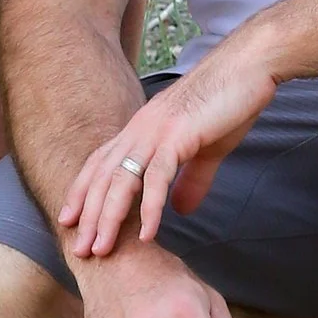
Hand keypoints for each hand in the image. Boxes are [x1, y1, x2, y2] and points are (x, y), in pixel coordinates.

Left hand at [58, 32, 280, 257]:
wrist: (247, 67)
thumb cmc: (229, 102)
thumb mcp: (206, 148)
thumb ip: (191, 179)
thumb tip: (181, 210)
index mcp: (143, 128)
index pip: (101, 163)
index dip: (83, 191)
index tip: (69, 221)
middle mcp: (141, 129)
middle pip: (103, 176)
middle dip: (88, 216)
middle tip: (79, 250)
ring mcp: (157, 132)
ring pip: (122, 180)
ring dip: (109, 218)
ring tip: (101, 250)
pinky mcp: (178, 136)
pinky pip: (157, 178)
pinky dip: (149, 209)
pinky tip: (146, 235)